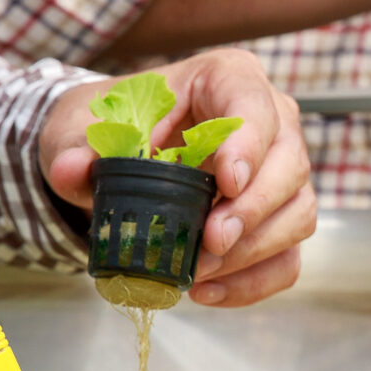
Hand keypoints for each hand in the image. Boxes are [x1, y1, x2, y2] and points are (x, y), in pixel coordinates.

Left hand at [41, 48, 316, 305]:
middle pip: (290, 164)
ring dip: (252, 251)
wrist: (117, 154)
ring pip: (297, 213)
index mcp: (227, 79)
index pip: (255, 106)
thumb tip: (74, 169)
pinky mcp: (277, 220)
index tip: (226, 182)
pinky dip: (251, 282)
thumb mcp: (80, 128)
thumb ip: (75, 147)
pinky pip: (286, 258)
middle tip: (210, 242)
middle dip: (252, 210)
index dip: (249, 145)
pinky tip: (207, 291)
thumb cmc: (112, 127)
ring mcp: (281, 174)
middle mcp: (270, 122)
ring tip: (200, 270)